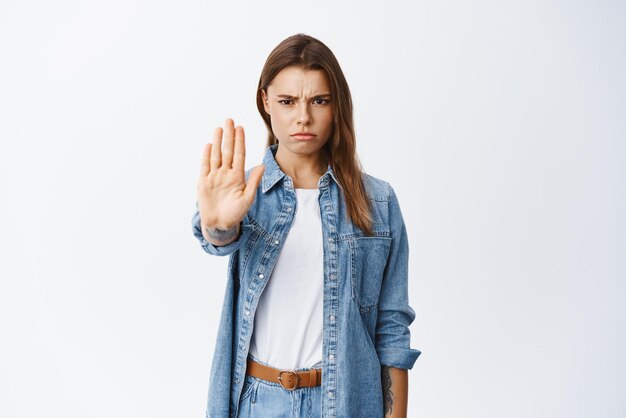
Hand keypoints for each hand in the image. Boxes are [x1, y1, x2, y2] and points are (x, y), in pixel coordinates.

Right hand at [196, 119, 264, 244]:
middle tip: (230, 120)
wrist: (220, 224)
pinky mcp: (204, 182)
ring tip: (220, 128)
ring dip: (218, 141)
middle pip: (227, 150)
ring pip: (216, 155)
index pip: (239, 154)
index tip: (241, 128)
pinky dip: (206, 155)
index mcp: (238, 176)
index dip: (240, 141)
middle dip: (229, 136)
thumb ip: (253, 181)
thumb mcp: (247, 198)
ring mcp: (214, 176)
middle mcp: (226, 173)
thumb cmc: (235, 213)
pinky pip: (205, 166)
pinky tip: (209, 144)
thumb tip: (263, 166)